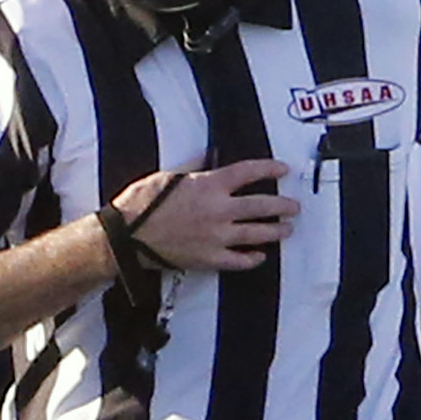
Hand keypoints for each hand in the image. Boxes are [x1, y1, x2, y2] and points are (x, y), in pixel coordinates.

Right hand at [116, 161, 297, 271]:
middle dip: (282, 205)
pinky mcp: (210, 258)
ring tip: (287, 230)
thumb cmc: (141, 204)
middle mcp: (218, 210)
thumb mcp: (168, 176)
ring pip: (257, 233)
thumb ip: (193, 167)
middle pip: (262, 205)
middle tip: (294, 206)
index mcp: (208, 185)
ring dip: (276, 231)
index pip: (248, 173)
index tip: (283, 170)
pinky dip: (252, 259)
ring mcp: (217, 236)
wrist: (126, 236)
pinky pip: (239, 260)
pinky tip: (260, 256)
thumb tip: (208, 158)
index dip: (269, 169)